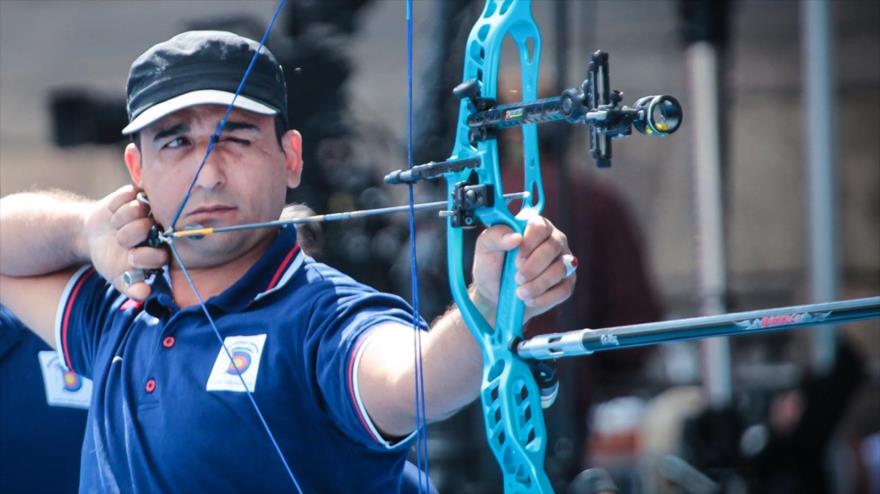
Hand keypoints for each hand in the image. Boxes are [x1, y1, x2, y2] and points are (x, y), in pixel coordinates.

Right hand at [83, 185, 166, 299]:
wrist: (94, 237)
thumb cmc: (112, 260)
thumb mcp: (119, 278)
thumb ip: (132, 288)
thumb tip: (143, 294)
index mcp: (161, 251)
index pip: (160, 253)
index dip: (143, 256)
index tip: (130, 258)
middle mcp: (160, 229)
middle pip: (144, 227)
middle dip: (125, 235)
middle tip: (120, 239)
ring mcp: (150, 209)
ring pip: (134, 208)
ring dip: (118, 219)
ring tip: (115, 225)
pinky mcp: (140, 193)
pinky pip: (127, 193)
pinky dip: (114, 203)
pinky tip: (113, 212)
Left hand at [471, 215, 575, 322]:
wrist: (494, 296)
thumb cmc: (492, 266)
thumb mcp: (485, 247)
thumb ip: (495, 236)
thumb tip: (515, 237)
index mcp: (535, 227)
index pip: (541, 226)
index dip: (530, 242)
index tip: (516, 258)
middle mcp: (554, 241)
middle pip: (553, 247)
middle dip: (533, 266)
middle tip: (516, 277)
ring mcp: (563, 262)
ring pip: (560, 269)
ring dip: (537, 284)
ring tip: (519, 292)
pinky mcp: (566, 283)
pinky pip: (563, 290)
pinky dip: (544, 298)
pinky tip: (529, 299)